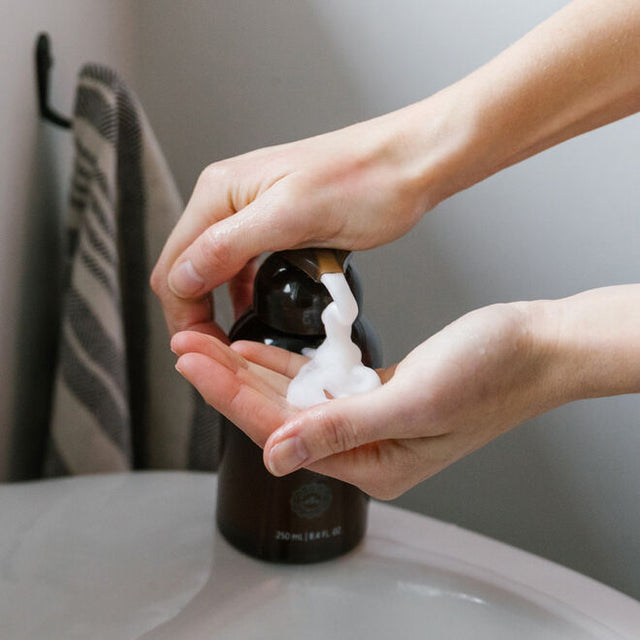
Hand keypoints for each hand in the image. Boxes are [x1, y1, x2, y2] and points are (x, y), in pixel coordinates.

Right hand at [150, 98, 463, 337]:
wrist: (407, 164)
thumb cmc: (363, 181)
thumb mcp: (292, 216)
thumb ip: (228, 246)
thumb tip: (181, 279)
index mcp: (220, 191)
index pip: (174, 263)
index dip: (183, 313)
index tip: (201, 349)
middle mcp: (228, 199)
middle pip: (187, 267)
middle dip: (195, 311)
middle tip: (216, 351)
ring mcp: (252, 212)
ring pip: (213, 268)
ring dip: (216, 304)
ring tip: (233, 337)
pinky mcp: (277, 225)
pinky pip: (243, 264)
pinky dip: (242, 291)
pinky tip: (255, 309)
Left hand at [171, 300, 563, 498]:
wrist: (536, 347)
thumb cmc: (492, 373)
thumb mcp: (414, 401)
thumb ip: (342, 429)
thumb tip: (277, 454)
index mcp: (374, 463)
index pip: (283, 432)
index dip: (232, 396)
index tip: (195, 364)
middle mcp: (368, 448)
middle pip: (279, 416)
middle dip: (229, 381)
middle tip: (187, 348)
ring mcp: (371, 421)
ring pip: (293, 398)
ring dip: (251, 371)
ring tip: (209, 346)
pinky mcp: (378, 393)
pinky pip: (319, 384)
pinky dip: (288, 366)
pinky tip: (258, 352)